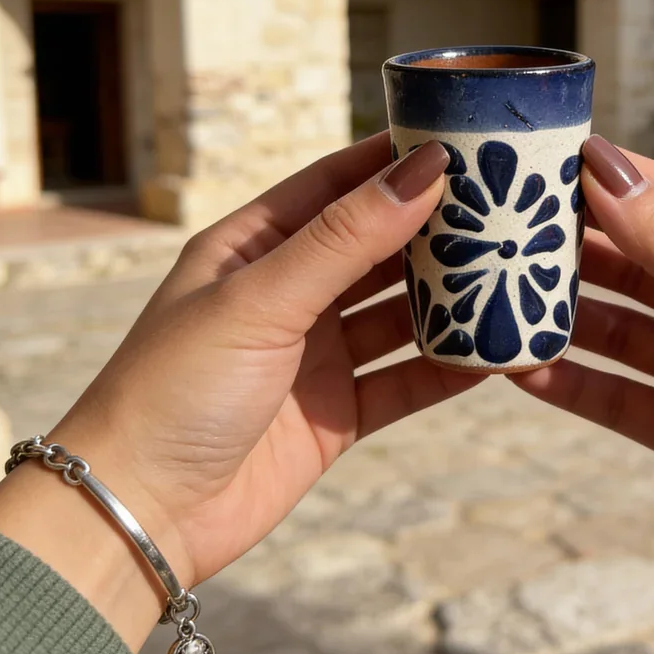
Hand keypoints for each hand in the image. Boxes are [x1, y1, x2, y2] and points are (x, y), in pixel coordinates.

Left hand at [0, 135, 480, 648]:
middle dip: (436, 228)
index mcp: (254, 247)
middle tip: (508, 206)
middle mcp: (288, 294)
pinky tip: (499, 354)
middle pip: (377, 246)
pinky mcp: (336, 413)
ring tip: (516, 272)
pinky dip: (448, 368)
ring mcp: (314, 354)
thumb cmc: (174, 389)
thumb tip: (422, 170)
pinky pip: (404, 381)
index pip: (336, 183)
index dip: (394, 159)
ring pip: (398, 314)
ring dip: (450, 298)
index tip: (461, 136)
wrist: (137, 516)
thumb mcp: (261, 300)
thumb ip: (345, 238)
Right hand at [514, 135, 653, 653]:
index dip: (610, 179)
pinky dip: (571, 383)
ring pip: (618, 329)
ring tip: (494, 300)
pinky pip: (616, 396)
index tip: (539, 161)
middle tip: (498, 233)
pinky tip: (520, 370)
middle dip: (574, 249)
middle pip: (637, 263)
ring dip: (562, 316)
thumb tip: (607, 171)